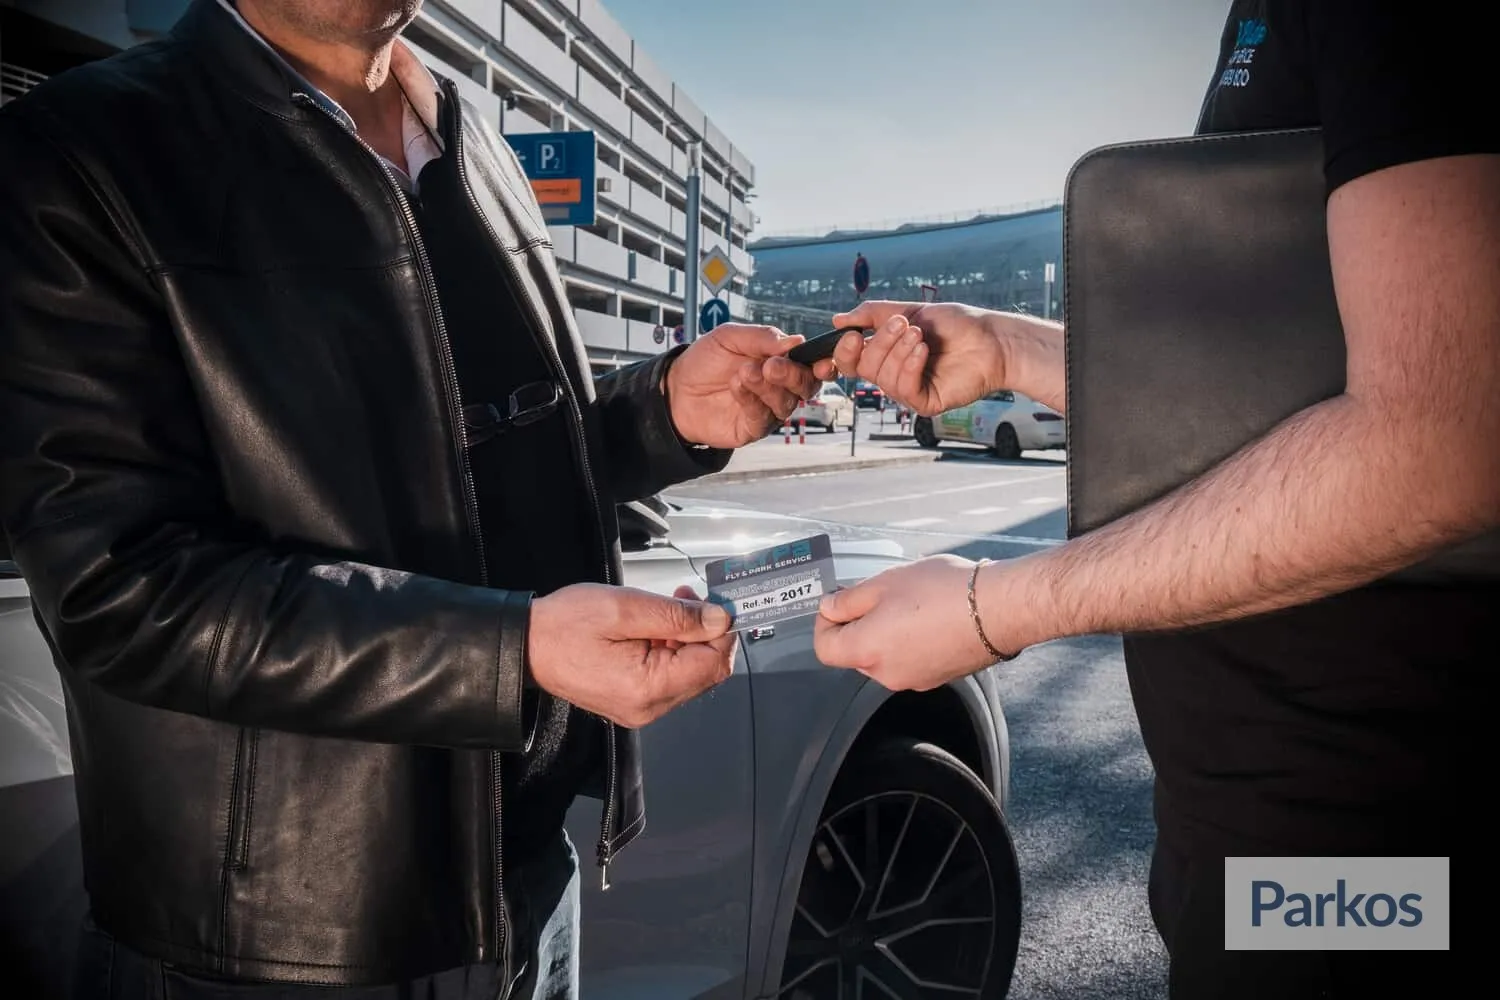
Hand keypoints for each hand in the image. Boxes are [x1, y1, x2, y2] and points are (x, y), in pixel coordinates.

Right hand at [528, 583, 736, 727]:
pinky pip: (670, 677)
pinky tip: (655, 627)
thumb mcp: (625, 607)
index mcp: (648, 687)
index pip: (714, 664)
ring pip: (690, 673)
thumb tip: (719, 620)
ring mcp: (641, 707)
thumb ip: (677, 616)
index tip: (718, 602)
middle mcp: (649, 706)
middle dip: (706, 632)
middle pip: (706, 671)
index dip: (723, 631)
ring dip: (688, 638)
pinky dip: (672, 649)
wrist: (526, 645)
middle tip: (688, 597)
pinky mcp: (634, 701)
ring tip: (665, 607)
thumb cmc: (565, 624)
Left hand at [666, 324, 820, 447]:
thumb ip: (762, 337)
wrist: (675, 387)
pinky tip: (737, 386)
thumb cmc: (706, 360)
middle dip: (793, 375)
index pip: (811, 365)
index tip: (819, 361)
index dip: (821, 364)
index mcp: (782, 362)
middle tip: (771, 365)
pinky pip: (763, 418)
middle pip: (806, 386)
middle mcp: (780, 387)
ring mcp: (768, 410)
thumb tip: (795, 340)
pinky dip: (752, 400)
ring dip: (768, 386)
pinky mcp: (753, 428)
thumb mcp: (730, 337)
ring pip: (786, 402)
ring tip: (745, 371)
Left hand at [813, 555, 1008, 690]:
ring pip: (884, 655)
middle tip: (878, 594)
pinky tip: (929, 616)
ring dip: (886, 631)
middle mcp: (886, 674)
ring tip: (910, 601)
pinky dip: (910, 641)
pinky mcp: (937, 678)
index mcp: (866, 651)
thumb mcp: (886, 582)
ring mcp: (913, 680)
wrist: (998, 610)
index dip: (825, 623)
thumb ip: (849, 599)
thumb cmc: (944, 592)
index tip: (836, 603)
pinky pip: (910, 659)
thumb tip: (830, 607)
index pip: (825, 648)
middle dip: (859, 624)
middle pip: (855, 653)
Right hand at [821, 301, 1053, 416]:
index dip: (844, 352)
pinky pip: (904, 389)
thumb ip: (873, 314)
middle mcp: (894, 375)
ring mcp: (909, 391)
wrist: (991, 338)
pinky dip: (910, 366)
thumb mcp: (909, 310)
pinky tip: (924, 350)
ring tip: (920, 334)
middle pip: (863, 368)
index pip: (851, 361)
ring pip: (883, 378)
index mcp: (887, 355)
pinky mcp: (926, 403)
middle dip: (881, 342)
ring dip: (899, 351)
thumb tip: (839, 320)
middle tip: (903, 323)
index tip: (851, 335)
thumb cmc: (956, 325)